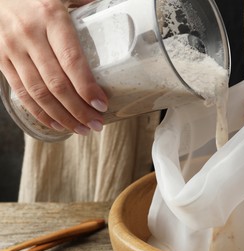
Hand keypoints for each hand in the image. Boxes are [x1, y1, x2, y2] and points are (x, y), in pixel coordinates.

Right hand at [0, 0, 107, 134]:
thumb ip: (85, 3)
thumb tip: (115, 10)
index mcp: (51, 18)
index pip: (71, 60)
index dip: (87, 86)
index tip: (102, 104)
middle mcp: (31, 35)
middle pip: (57, 83)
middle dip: (79, 110)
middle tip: (97, 124)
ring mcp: (13, 49)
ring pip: (38, 93)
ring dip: (62, 117)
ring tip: (81, 129)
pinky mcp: (0, 60)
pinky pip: (21, 93)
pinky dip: (40, 112)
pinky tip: (57, 124)